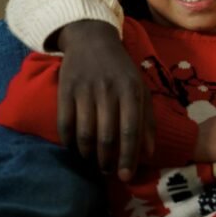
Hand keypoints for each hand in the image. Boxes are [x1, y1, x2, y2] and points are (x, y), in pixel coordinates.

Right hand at [56, 20, 154, 181]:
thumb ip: (148, 119)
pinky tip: (75, 148)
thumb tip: (150, 152)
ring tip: (92, 161)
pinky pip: (65, 124)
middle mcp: (109, 92)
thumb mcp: (141, 88)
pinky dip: (69, 142)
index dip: (128, 157)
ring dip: (88, 155)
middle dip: (107, 161)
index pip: (130, 131)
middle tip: (108, 172)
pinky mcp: (65, 91)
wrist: (92, 40)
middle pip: (106, 137)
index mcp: (131, 91)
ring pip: (85, 134)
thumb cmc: (122, 69)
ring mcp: (85, 91)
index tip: (127, 177)